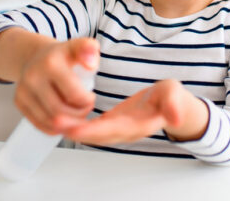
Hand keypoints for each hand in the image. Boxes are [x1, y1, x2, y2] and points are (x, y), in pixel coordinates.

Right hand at [14, 37, 99, 134]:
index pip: (74, 95)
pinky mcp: (19, 102)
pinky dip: (55, 128)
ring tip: (76, 114)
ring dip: (68, 124)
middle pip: (60, 112)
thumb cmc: (64, 55)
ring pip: (50, 122)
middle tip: (85, 108)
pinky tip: (65, 120)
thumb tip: (91, 64)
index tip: (90, 97)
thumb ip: (89, 49)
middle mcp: (33, 77)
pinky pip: (39, 125)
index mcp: (51, 63)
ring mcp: (23, 90)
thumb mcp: (80, 46)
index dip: (88, 101)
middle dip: (78, 115)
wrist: (38, 55)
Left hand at [64, 79, 208, 145]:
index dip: (93, 130)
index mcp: (139, 125)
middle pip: (97, 135)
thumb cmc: (171, 97)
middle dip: (76, 131)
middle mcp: (126, 131)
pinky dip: (78, 125)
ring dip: (73, 129)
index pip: (112, 130)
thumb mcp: (174, 94)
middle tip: (55, 123)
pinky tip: (64, 118)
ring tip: (53, 120)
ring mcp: (118, 129)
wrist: (173, 105)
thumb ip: (173, 105)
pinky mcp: (112, 124)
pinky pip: (92, 128)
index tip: (74, 127)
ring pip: (92, 133)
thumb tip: (176, 117)